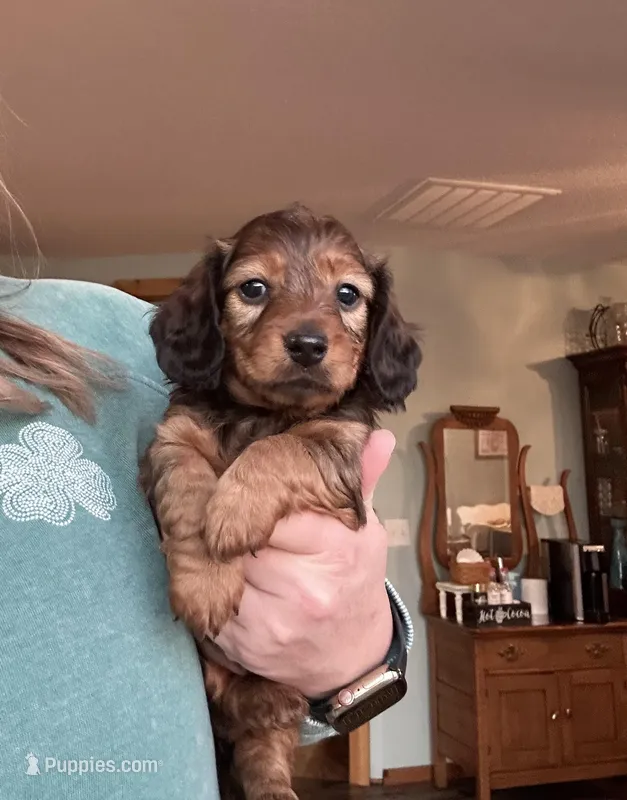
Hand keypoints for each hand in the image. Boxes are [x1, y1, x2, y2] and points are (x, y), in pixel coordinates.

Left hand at [214, 429, 394, 697]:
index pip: (270, 508)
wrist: (352, 653)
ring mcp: (275, 622)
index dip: (244, 494)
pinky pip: (206, 605)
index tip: (235, 488)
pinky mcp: (248, 647)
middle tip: (218, 511)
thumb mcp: (364, 527)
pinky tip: (218, 578)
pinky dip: (205, 589)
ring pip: (213, 570)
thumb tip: (378, 435)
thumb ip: (361, 479)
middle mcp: (306, 588)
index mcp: (335, 547)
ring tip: (216, 542)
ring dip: (207, 555)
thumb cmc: (353, 577)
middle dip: (221, 522)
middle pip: (234, 537)